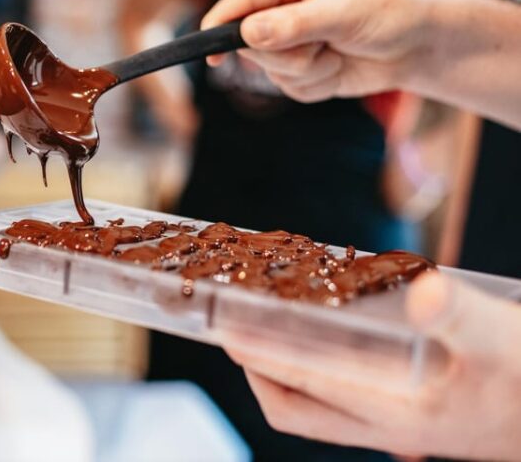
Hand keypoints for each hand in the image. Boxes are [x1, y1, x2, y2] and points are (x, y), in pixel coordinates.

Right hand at [201, 0, 438, 102]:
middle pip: (247, 45)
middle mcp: (275, 3)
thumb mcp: (342, 14)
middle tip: (323, 44)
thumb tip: (248, 33)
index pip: (235, 3)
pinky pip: (287, 87)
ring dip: (308, 71)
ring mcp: (283, 36)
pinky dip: (316, 84)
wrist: (417, 42)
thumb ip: (294, 25)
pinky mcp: (293, 63)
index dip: (219, 29)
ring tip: (336, 50)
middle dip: (287, 55)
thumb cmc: (387, 11)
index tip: (216, 56)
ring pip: (270, 71)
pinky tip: (337, 65)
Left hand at [227, 272, 520, 459]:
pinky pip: (339, 399)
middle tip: (235, 327)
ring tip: (268, 328)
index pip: (304, 385)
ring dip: (283, 371)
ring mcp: (391, 427)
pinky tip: (322, 335)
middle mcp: (384, 427)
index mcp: (397, 411)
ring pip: (314, 407)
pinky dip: (317, 369)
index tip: (227, 328)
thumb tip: (423, 293)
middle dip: (257, 369)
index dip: (261, 355)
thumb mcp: (498, 337)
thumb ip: (459, 314)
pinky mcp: (402, 417)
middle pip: (295, 408)